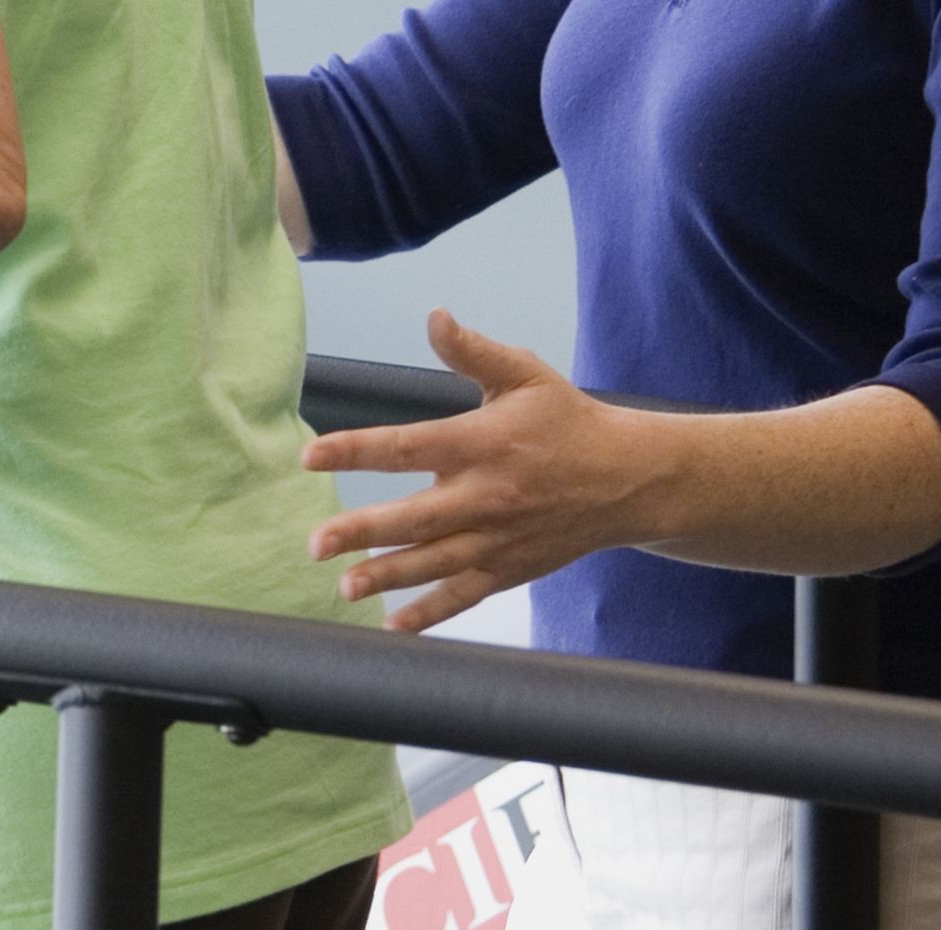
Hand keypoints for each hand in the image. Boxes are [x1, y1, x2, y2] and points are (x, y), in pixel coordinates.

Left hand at [299, 309, 679, 633]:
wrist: (630, 479)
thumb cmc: (568, 421)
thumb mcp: (524, 374)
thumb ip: (472, 350)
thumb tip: (434, 316)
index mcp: (483, 443)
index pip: (408, 446)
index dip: (356, 450)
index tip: (310, 456)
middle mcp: (488, 496)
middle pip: (416, 518)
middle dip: (363, 531)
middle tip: (317, 543)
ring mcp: (500, 539)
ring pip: (435, 563)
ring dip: (388, 577)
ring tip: (345, 587)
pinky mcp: (511, 569)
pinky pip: (465, 595)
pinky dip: (430, 613)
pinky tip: (394, 624)